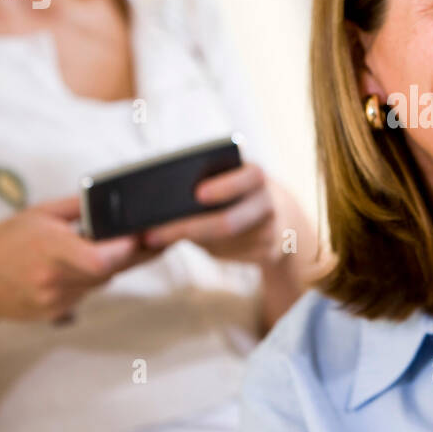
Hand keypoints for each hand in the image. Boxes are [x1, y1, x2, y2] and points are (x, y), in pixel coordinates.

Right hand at [0, 194, 154, 323]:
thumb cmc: (3, 242)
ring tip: (99, 246)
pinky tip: (75, 265)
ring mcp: (55, 299)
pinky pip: (87, 291)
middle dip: (128, 253)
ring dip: (108, 265)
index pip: (101, 259)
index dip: (127, 249)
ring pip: (102, 281)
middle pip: (110, 270)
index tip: (141, 233)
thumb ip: (78, 206)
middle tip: (143, 235)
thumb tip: (112, 197)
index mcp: (50, 248)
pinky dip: (89, 278)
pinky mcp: (56, 311)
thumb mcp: (38, 213)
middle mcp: (54, 278)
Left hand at [140, 162, 282, 266]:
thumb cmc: (239, 194)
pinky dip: (200, 249)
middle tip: (150, 234)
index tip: (197, 194)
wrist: (282, 220)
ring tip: (152, 239)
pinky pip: (227, 255)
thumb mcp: (231, 181)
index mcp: (257, 176)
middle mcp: (267, 203)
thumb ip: (207, 185)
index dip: (225, 186)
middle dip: (188, 228)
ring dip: (188, 241)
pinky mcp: (265, 253)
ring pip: (224, 242)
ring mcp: (269, 231)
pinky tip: (172, 244)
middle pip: (229, 221)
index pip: (248, 177)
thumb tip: (161, 200)